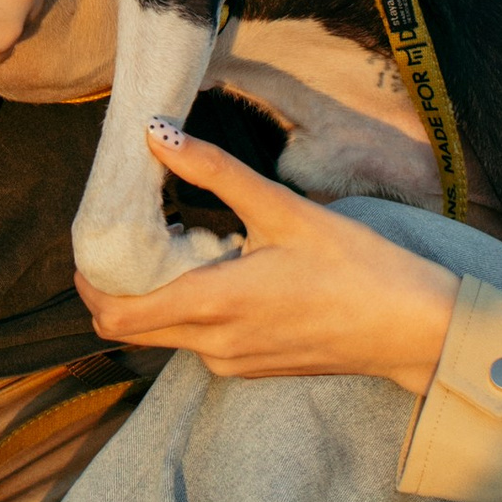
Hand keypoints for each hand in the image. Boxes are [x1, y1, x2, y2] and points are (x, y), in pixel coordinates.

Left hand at [76, 125, 461, 397]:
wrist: (412, 327)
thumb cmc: (354, 266)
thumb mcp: (282, 208)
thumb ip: (213, 171)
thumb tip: (155, 134)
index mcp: (211, 307)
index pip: (113, 315)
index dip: (89, 283)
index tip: (95, 243)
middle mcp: (212, 346)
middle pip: (130, 329)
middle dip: (118, 286)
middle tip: (135, 236)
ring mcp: (233, 363)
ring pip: (166, 334)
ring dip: (159, 295)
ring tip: (186, 243)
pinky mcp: (253, 368)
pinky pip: (201, 341)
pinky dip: (193, 309)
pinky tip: (225, 270)